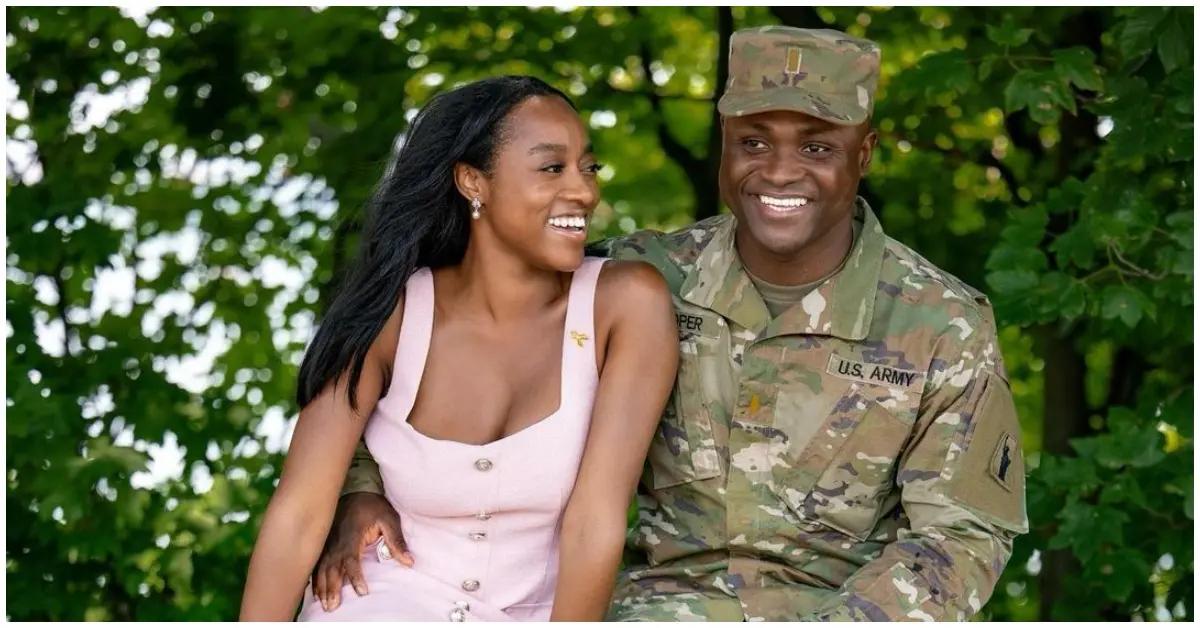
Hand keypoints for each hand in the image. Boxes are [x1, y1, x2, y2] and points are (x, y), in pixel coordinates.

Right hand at [311, 492, 411, 611]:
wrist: (356, 490)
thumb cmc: (373, 506)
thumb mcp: (389, 519)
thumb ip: (397, 541)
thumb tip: (410, 562)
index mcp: (352, 534)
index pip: (351, 559)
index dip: (355, 576)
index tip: (362, 591)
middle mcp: (336, 540)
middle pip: (331, 567)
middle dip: (332, 587)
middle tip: (333, 606)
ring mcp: (327, 542)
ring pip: (321, 567)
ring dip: (321, 587)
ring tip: (324, 604)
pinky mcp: (323, 543)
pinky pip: (316, 563)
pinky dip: (315, 579)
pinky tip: (316, 593)